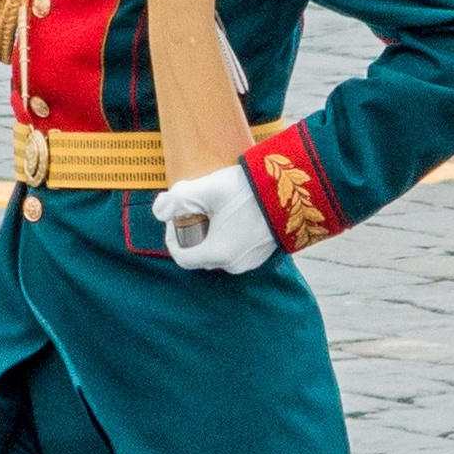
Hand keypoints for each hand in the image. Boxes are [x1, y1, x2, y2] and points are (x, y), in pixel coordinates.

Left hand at [151, 163, 277, 273]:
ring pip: (219, 251)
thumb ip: (177, 199)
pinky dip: (228, 235)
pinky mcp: (264, 252)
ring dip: (211, 233)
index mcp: (218, 254)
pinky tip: (233, 213)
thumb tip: (159, 210)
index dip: (172, 237)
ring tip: (215, 208)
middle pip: (200, 254)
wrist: (294, 188)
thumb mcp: (207, 189)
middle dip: (192, 233)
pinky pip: (236, 248)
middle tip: (196, 208)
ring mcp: (251, 261)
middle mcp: (235, 264)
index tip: (177, 216)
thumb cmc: (248, 190)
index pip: (182, 257)